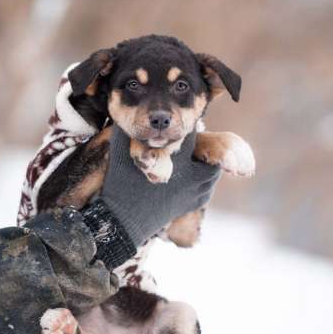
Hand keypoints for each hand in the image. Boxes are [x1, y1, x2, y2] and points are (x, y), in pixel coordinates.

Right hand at [100, 126, 220, 246]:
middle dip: (205, 146)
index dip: (188, 127)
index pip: (193, 135)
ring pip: (213, 172)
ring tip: (195, 155)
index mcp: (176, 161)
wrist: (123, 220)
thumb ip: (128, 130)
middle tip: (193, 141)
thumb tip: (133, 112)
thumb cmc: (120, 184)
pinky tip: (195, 174)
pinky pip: (208, 189)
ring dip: (207, 162)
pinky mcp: (192, 205)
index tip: (181, 124)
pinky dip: (205, 180)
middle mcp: (191, 177)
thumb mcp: (119, 152)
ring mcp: (193, 193)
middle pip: (212, 154)